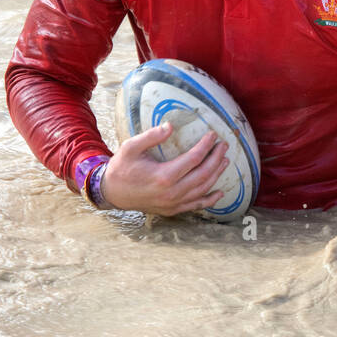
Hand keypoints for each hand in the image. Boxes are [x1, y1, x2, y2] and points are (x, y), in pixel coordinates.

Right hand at [100, 122, 229, 216]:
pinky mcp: (172, 210)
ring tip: (225, 161)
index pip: (194, 159)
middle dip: (216, 158)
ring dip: (216, 175)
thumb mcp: (131, 147)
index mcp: (164, 176)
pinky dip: (209, 200)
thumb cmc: (121, 168)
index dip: (206, 146)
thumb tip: (170, 126)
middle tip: (224, 145)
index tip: (213, 135)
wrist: (112, 193)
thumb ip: (151, 136)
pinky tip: (219, 193)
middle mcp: (172, 192)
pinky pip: (196, 205)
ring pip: (203, 189)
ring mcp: (173, 204)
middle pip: (203, 174)